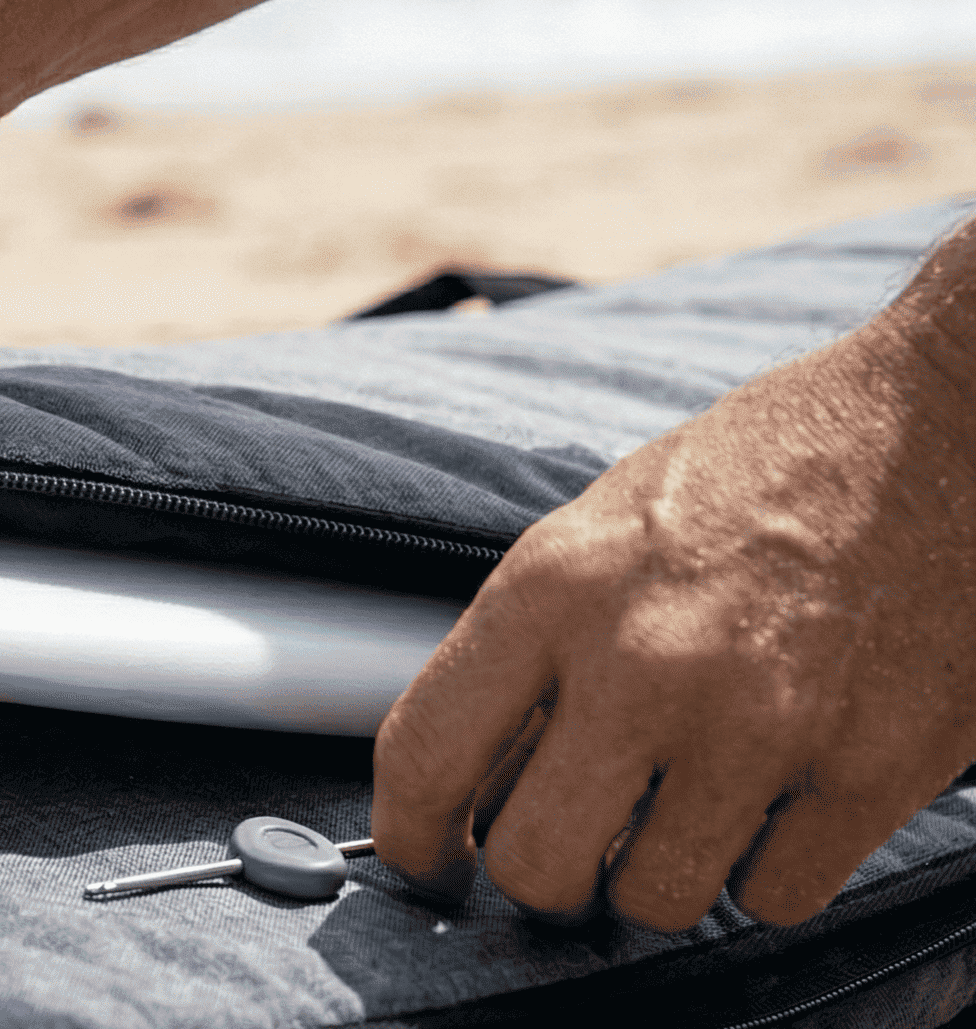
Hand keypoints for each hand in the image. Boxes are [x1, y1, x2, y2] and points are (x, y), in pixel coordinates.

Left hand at [374, 316, 975, 931]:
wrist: (940, 430)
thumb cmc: (765, 470)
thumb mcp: (603, 530)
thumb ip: (535, 651)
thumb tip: (482, 779)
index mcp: (554, 588)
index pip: (425, 756)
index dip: (409, 838)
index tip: (428, 860)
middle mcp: (646, 663)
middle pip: (536, 865)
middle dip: (544, 876)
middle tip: (572, 846)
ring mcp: (762, 726)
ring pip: (657, 900)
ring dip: (661, 873)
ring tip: (684, 802)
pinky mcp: (870, 771)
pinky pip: (777, 895)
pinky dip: (768, 870)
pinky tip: (772, 801)